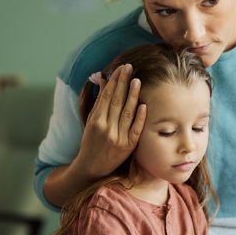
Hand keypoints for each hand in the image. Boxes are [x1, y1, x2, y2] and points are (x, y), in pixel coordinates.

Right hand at [73, 64, 146, 178]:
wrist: (92, 167)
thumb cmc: (91, 141)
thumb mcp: (91, 121)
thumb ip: (99, 101)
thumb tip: (104, 80)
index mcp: (95, 120)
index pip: (106, 96)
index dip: (114, 81)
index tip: (120, 68)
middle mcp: (106, 128)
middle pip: (116, 101)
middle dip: (123, 83)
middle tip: (129, 67)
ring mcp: (118, 137)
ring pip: (126, 113)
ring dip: (132, 96)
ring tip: (137, 80)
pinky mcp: (128, 146)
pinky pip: (135, 129)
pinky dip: (139, 117)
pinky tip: (144, 105)